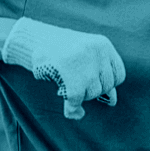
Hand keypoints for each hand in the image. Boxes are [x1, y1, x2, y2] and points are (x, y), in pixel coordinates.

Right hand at [1, 17, 125, 119]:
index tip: (90, 80)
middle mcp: (96, 53)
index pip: (118, 74)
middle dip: (90, 88)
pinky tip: (72, 110)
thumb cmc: (57, 48)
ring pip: (92, 94)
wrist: (30, 40)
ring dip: (79, 95)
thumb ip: (99, 74)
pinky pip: (77, 102)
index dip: (105, 82)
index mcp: (102, 44)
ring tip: (65, 84)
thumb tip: (112, 101)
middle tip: (72, 80)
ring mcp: (84, 66)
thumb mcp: (82, 54)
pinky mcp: (71, 80)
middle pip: (106, 86)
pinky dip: (73, 109)